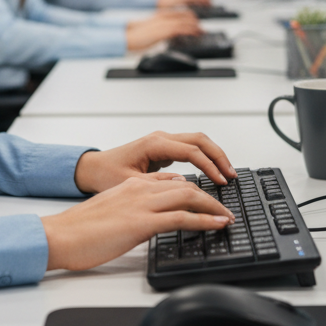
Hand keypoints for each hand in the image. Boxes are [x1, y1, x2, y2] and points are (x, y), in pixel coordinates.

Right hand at [41, 174, 233, 270]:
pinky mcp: (142, 222)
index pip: (171, 181)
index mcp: (131, 185)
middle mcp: (139, 189)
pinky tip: (217, 225)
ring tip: (227, 216)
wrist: (60, 236)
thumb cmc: (79, 230)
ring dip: (213, 206)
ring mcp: (142, 204)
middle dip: (210, 196)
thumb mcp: (111, 212)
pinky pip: (182, 218)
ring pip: (189, 197)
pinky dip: (205, 220)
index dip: (193, 190)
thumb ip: (131, 210)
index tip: (207, 200)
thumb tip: (149, 221)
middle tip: (225, 207)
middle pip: (186, 186)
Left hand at [74, 129, 236, 192]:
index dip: (209, 166)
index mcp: (154, 144)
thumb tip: (183, 186)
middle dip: (219, 156)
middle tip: (232, 176)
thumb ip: (156, 185)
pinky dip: (205, 157)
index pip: (191, 151)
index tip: (221, 182)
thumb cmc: (106, 175)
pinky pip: (191, 148)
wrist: (93, 169)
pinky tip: (213, 172)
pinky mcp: (164, 148)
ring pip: (197, 141)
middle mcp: (161, 139)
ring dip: (214, 155)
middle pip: (200, 140)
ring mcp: (163, 142)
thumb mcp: (131, 184)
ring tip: (227, 174)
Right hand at [125, 11, 201, 51]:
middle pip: (185, 15)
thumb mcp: (152, 31)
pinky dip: (190, 30)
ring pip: (185, 21)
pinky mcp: (164, 30)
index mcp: (161, 15)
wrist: (127, 36)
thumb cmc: (137, 35)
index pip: (180, 13)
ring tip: (201, 32)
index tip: (197, 24)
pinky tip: (195, 34)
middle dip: (195, 21)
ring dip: (195, 26)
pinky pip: (181, 28)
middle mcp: (164, 16)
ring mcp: (164, 22)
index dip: (191, 18)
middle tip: (202, 29)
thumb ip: (163, 31)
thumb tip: (170, 36)